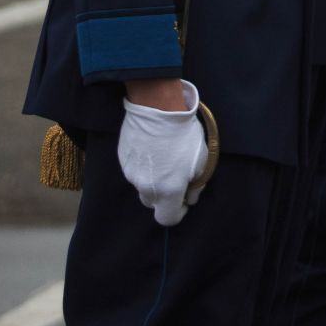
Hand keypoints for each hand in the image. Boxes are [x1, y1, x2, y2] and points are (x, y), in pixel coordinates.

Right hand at [118, 79, 209, 224]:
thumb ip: (196, 185)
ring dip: (152, 179)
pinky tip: (152, 147)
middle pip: (153, 203)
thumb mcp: (202, 159)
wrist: (158, 106)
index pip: (167, 219)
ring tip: (163, 156)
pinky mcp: (123, 160)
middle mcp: (147, 187)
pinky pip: (134, 170)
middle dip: (164, 195)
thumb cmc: (184, 133)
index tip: (183, 201)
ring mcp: (132, 174)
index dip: (177, 213)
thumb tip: (190, 197)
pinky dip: (143, 165)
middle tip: (174, 175)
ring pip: (142, 186)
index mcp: (168, 191)